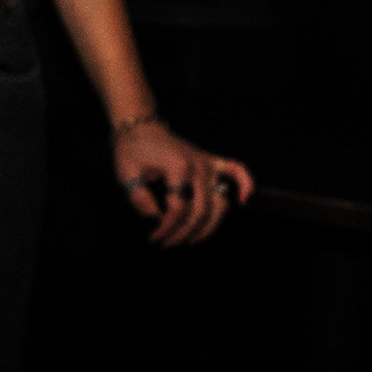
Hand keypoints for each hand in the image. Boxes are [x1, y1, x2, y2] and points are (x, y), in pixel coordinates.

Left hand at [114, 117, 250, 246]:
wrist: (141, 127)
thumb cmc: (132, 150)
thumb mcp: (126, 174)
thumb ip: (140, 200)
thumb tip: (154, 223)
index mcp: (177, 167)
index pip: (178, 209)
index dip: (166, 228)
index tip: (154, 238)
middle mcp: (199, 166)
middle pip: (200, 210)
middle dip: (184, 233)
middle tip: (168, 243)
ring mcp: (208, 163)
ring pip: (220, 203)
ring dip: (209, 226)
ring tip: (191, 240)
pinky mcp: (213, 161)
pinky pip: (237, 171)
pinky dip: (245, 184)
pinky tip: (243, 200)